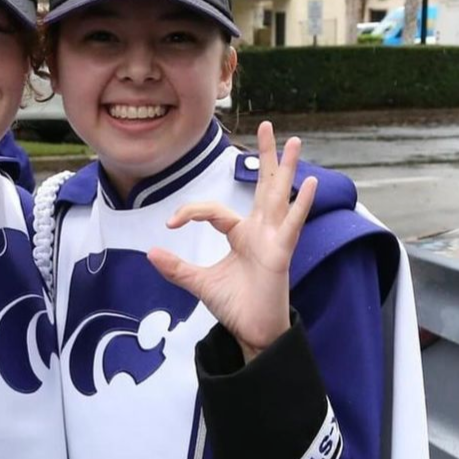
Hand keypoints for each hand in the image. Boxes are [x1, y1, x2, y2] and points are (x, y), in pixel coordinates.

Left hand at [147, 121, 316, 361]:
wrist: (251, 332)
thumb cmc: (234, 306)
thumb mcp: (199, 283)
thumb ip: (177, 268)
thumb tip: (150, 253)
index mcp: (241, 234)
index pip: (214, 210)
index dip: (190, 211)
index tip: (170, 222)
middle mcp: (260, 231)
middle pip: (262, 186)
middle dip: (266, 157)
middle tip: (269, 126)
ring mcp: (273, 240)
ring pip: (279, 197)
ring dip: (285, 169)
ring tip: (295, 141)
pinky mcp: (281, 253)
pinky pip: (292, 224)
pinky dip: (301, 204)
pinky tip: (308, 182)